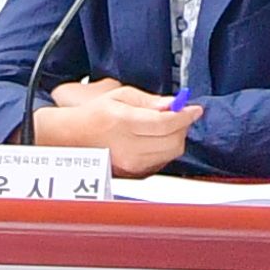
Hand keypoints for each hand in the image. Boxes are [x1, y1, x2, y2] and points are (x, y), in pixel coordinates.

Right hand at [34, 82, 194, 179]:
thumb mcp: (120, 96)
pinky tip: (155, 140)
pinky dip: (165, 149)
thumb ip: (149, 100)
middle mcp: (129, 147)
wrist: (74, 138)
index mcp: (124, 123)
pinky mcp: (135, 173)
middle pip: (173, 140)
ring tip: (164, 127)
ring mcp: (132, 164)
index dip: (185, 115)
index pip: (166, 123)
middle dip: (181, 126)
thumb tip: (174, 103)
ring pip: (171, 152)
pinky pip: (163, 161)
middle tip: (177, 115)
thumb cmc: (96, 115)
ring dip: (175, 138)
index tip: (194, 109)